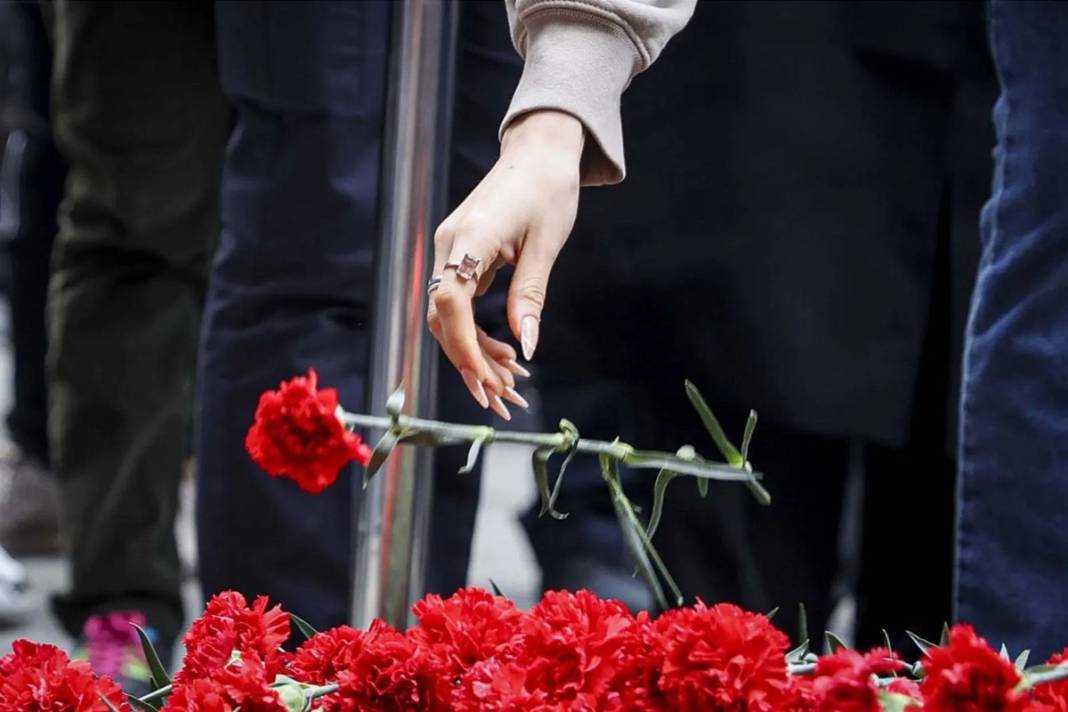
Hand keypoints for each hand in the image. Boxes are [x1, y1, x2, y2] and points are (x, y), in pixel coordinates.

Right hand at [427, 110, 583, 416]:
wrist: (540, 151)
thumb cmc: (549, 189)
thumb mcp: (547, 243)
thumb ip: (531, 294)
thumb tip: (527, 346)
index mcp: (471, 238)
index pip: (450, 302)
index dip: (464, 345)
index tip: (487, 379)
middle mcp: (450, 244)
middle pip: (443, 317)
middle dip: (469, 361)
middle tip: (502, 397)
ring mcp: (451, 249)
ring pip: (448, 315)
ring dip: (473, 351)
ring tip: (508, 381)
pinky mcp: (459, 254)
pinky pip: (458, 302)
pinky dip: (475, 331)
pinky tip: (503, 352)